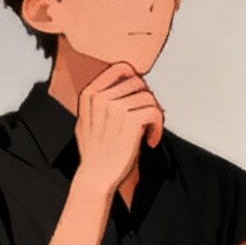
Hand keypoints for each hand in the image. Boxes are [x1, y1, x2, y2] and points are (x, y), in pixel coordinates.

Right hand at [74, 64, 163, 198]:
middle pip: (139, 83)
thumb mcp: (87, 120)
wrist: (96, 176)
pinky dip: (158, 127)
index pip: (120, 68)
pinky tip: (150, 140)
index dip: (135, 79)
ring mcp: (116, 107)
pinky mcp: (131, 120)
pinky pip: (155, 112)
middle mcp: (102, 97)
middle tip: (146, 118)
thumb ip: (100, 101)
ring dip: (154, 117)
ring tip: (147, 132)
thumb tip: (124, 84)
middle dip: (146, 100)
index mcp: (90, 94)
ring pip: (149, 98)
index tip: (140, 93)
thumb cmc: (94, 152)